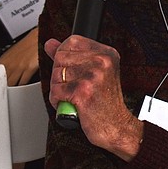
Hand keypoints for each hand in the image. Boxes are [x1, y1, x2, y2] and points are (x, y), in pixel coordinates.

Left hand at [0, 28, 39, 105]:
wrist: (38, 37)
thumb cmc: (26, 46)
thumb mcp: (9, 54)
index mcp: (3, 60)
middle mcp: (10, 64)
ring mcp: (19, 66)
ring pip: (9, 83)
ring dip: (5, 93)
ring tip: (0, 103)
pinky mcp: (29, 68)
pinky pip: (23, 81)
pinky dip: (20, 88)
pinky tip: (18, 93)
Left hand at [45, 35, 142, 160]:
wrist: (117, 126)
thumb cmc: (105, 103)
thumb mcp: (93, 73)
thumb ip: (71, 56)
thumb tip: (50, 43)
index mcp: (107, 54)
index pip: (71, 42)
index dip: (65, 58)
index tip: (76, 72)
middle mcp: (102, 62)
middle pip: (60, 58)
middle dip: (61, 76)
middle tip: (77, 88)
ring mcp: (93, 76)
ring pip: (56, 75)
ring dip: (60, 90)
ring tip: (76, 97)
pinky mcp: (83, 91)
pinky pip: (55, 91)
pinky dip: (58, 102)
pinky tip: (73, 105)